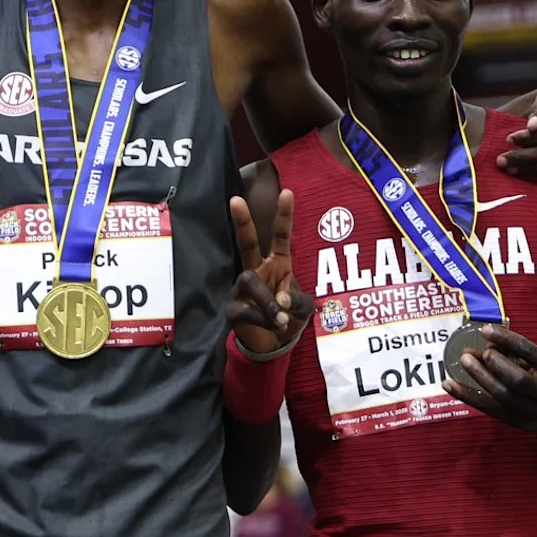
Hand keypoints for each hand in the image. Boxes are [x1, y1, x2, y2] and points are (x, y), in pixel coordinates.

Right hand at [226, 191, 312, 355]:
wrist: (273, 345)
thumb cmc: (290, 317)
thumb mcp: (303, 308)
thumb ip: (296, 301)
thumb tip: (281, 301)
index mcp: (278, 263)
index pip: (280, 236)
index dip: (283, 215)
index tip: (287, 192)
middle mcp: (257, 269)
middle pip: (247, 242)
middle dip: (243, 222)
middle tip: (235, 200)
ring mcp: (242, 287)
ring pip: (249, 280)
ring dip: (267, 300)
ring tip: (281, 320)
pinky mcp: (232, 307)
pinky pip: (245, 308)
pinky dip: (263, 320)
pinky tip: (271, 328)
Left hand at [441, 325, 536, 434]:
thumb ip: (522, 353)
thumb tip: (489, 340)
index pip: (529, 351)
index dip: (505, 339)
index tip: (485, 330)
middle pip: (517, 378)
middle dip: (494, 363)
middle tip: (478, 352)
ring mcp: (529, 410)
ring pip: (500, 394)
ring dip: (478, 376)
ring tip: (464, 360)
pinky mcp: (513, 420)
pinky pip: (485, 407)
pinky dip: (465, 394)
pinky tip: (448, 383)